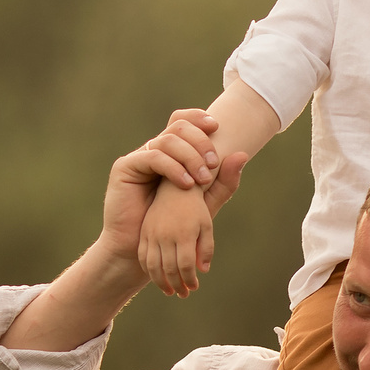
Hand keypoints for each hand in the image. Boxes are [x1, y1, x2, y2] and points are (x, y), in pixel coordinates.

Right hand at [100, 110, 245, 278]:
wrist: (139, 251)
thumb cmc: (172, 230)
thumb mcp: (204, 205)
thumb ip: (222, 182)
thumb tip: (243, 154)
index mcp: (172, 154)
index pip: (184, 122)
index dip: (199, 118)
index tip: (218, 128)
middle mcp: (155, 151)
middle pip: (178, 126)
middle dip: (200, 141)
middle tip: (213, 163)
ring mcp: (139, 157)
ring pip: (168, 139)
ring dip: (190, 156)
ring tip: (202, 179)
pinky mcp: (125, 167)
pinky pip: (152, 156)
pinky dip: (173, 167)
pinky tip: (186, 184)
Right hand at [141, 183, 214, 294]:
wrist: (172, 188)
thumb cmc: (194, 208)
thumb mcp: (206, 225)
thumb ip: (206, 248)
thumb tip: (203, 270)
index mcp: (185, 233)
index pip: (187, 266)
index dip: (190, 280)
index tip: (194, 287)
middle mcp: (167, 235)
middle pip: (170, 269)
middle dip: (177, 286)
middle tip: (183, 294)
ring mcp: (152, 234)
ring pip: (153, 266)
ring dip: (161, 283)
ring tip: (170, 291)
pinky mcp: (144, 233)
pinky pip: (143, 257)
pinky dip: (149, 271)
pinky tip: (157, 277)